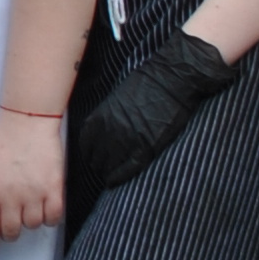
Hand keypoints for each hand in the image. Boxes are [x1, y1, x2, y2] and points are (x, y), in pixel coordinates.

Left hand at [0, 109, 64, 249]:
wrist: (27, 122)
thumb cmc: (3, 142)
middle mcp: (11, 197)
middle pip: (12, 231)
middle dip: (10, 233)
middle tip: (12, 227)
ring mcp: (34, 193)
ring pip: (33, 225)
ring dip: (30, 222)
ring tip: (29, 210)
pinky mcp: (54, 188)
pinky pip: (54, 217)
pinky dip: (50, 218)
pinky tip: (46, 211)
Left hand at [69, 31, 240, 201]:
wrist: (172, 78)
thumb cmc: (148, 83)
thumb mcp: (118, 98)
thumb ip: (108, 116)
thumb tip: (105, 130)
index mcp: (101, 117)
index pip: (86, 144)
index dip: (90, 152)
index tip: (94, 156)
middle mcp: (111, 131)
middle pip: (96, 158)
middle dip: (98, 164)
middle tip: (103, 169)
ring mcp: (128, 140)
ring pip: (110, 165)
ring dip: (107, 172)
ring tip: (109, 176)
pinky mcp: (147, 146)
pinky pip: (128, 168)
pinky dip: (120, 176)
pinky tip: (115, 181)